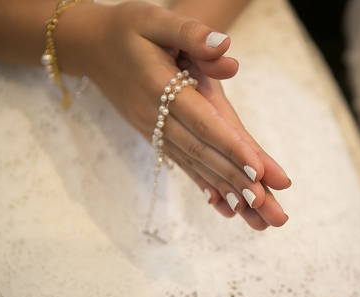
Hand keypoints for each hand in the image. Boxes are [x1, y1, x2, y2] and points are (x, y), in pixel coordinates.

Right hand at [57, 1, 290, 228]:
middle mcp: (155, 116)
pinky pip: (182, 164)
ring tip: (256, 214)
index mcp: (160, 86)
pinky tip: (224, 205)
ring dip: (226, 188)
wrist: (92, 48)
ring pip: (194, 164)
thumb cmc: (127, 29)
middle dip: (236, 178)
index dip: (230, 145)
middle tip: (268, 205)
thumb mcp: (155, 18)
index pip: (201, 121)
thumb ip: (190, 33)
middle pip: (201, 152)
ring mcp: (154, 130)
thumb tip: (225, 49)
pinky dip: (204, 184)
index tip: (258, 170)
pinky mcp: (155, 135)